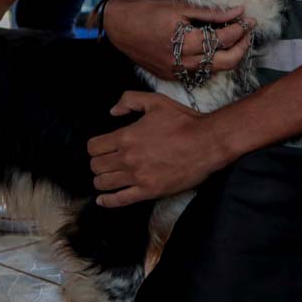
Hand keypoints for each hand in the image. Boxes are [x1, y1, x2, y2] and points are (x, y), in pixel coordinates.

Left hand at [88, 91, 235, 207]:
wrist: (207, 143)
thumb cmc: (183, 121)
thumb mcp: (155, 101)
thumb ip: (129, 100)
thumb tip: (112, 111)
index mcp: (126, 136)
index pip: (93, 147)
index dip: (94, 147)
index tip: (100, 148)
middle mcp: (127, 158)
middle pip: (95, 166)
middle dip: (97, 163)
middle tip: (104, 162)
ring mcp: (138, 177)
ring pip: (103, 183)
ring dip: (101, 180)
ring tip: (105, 177)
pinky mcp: (149, 191)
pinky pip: (120, 200)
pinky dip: (108, 201)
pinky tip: (102, 200)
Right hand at [103, 0, 254, 79]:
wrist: (120, 27)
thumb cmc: (148, 12)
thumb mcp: (180, 7)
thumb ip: (211, 13)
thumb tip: (237, 12)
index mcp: (186, 41)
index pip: (223, 39)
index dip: (240, 29)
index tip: (249, 19)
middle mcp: (182, 61)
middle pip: (226, 62)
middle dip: (242, 47)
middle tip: (247, 33)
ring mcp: (176, 72)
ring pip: (213, 70)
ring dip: (228, 55)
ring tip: (232, 39)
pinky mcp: (170, 76)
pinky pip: (197, 72)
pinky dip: (209, 61)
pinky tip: (210, 48)